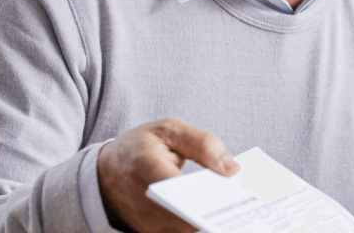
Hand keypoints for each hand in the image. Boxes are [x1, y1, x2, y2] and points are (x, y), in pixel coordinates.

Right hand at [98, 118, 239, 232]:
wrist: (105, 172)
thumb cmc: (139, 147)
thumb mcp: (169, 130)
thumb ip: (203, 144)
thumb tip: (233, 169)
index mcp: (146, 169)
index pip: (180, 189)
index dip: (209, 194)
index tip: (238, 191)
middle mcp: (144, 203)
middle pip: (189, 215)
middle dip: (219, 208)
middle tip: (249, 200)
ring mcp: (147, 224)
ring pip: (188, 228)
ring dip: (213, 217)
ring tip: (241, 204)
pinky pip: (182, 231)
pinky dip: (202, 221)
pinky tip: (223, 210)